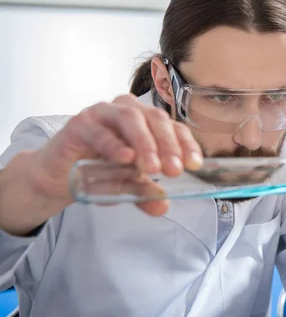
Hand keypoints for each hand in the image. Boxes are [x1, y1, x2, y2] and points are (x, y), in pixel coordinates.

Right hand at [0, 94, 202, 234]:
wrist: (60, 176)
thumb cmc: (99, 172)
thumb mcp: (127, 187)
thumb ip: (145, 193)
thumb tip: (163, 205)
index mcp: (147, 122)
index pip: (174, 127)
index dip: (186, 144)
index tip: (195, 165)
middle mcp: (128, 111)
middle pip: (156, 119)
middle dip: (168, 145)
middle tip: (174, 170)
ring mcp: (103, 114)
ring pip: (131, 119)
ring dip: (145, 143)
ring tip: (152, 168)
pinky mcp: (80, 124)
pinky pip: (99, 130)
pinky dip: (113, 144)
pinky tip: (124, 158)